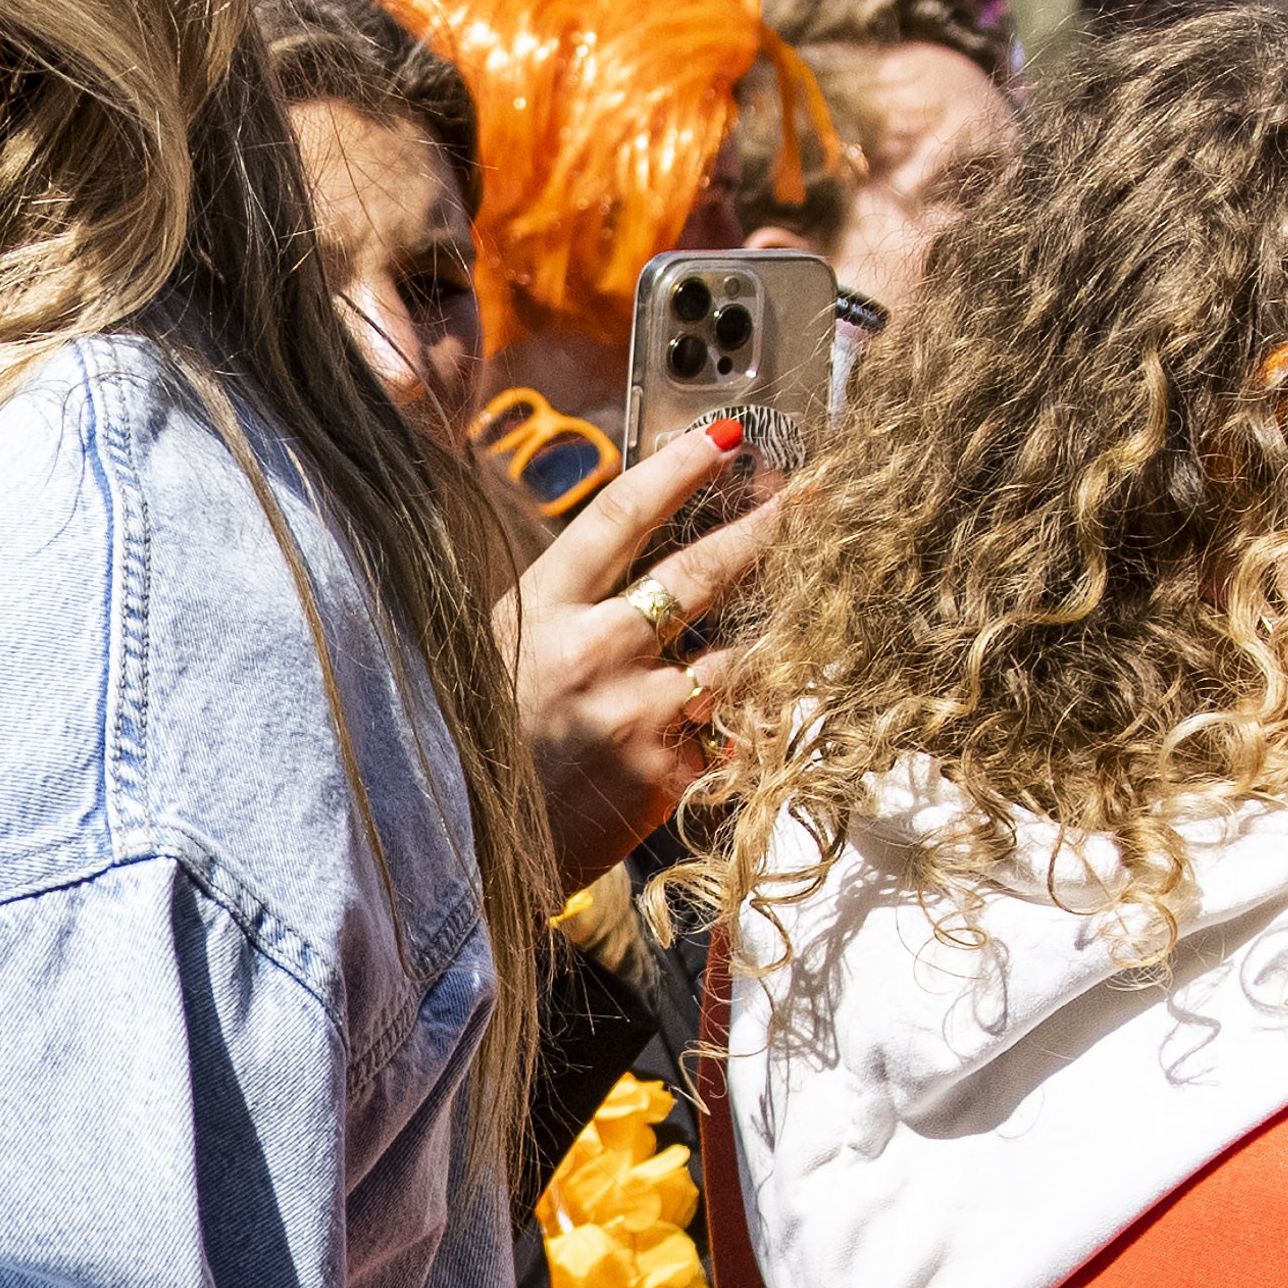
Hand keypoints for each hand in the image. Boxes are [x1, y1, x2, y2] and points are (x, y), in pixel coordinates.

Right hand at [505, 419, 784, 865]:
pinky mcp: (671, 772)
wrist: (474, 848)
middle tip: (812, 496)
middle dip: (767, 526)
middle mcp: (591, 652)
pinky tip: (768, 701)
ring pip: (739, 652)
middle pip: (700, 571)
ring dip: (778, 626)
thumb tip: (643, 544)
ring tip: (814, 603)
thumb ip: (568, 598)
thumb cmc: (486, 738)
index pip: (620, 516)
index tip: (726, 439)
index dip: (679, 469)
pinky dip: (752, 712)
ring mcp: (636, 713)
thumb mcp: (501, 645)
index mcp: (541, 609)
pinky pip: (735, 726)